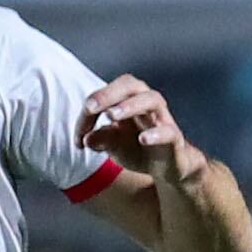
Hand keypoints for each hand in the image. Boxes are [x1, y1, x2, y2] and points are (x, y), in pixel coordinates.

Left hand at [79, 75, 202, 182]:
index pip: (105, 96)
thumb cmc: (137, 148)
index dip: (88, 112)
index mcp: (127, 101)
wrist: (167, 166)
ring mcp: (162, 119)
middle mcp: (145, 104)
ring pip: (151, 100)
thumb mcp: (113, 146)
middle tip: (90, 107)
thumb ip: (100, 140)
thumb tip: (86, 140)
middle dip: (108, 93)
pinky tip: (143, 139)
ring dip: (130, 105)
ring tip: (112, 116)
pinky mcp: (174, 138)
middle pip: (130, 85)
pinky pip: (168, 131)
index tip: (77, 138)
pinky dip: (156, 134)